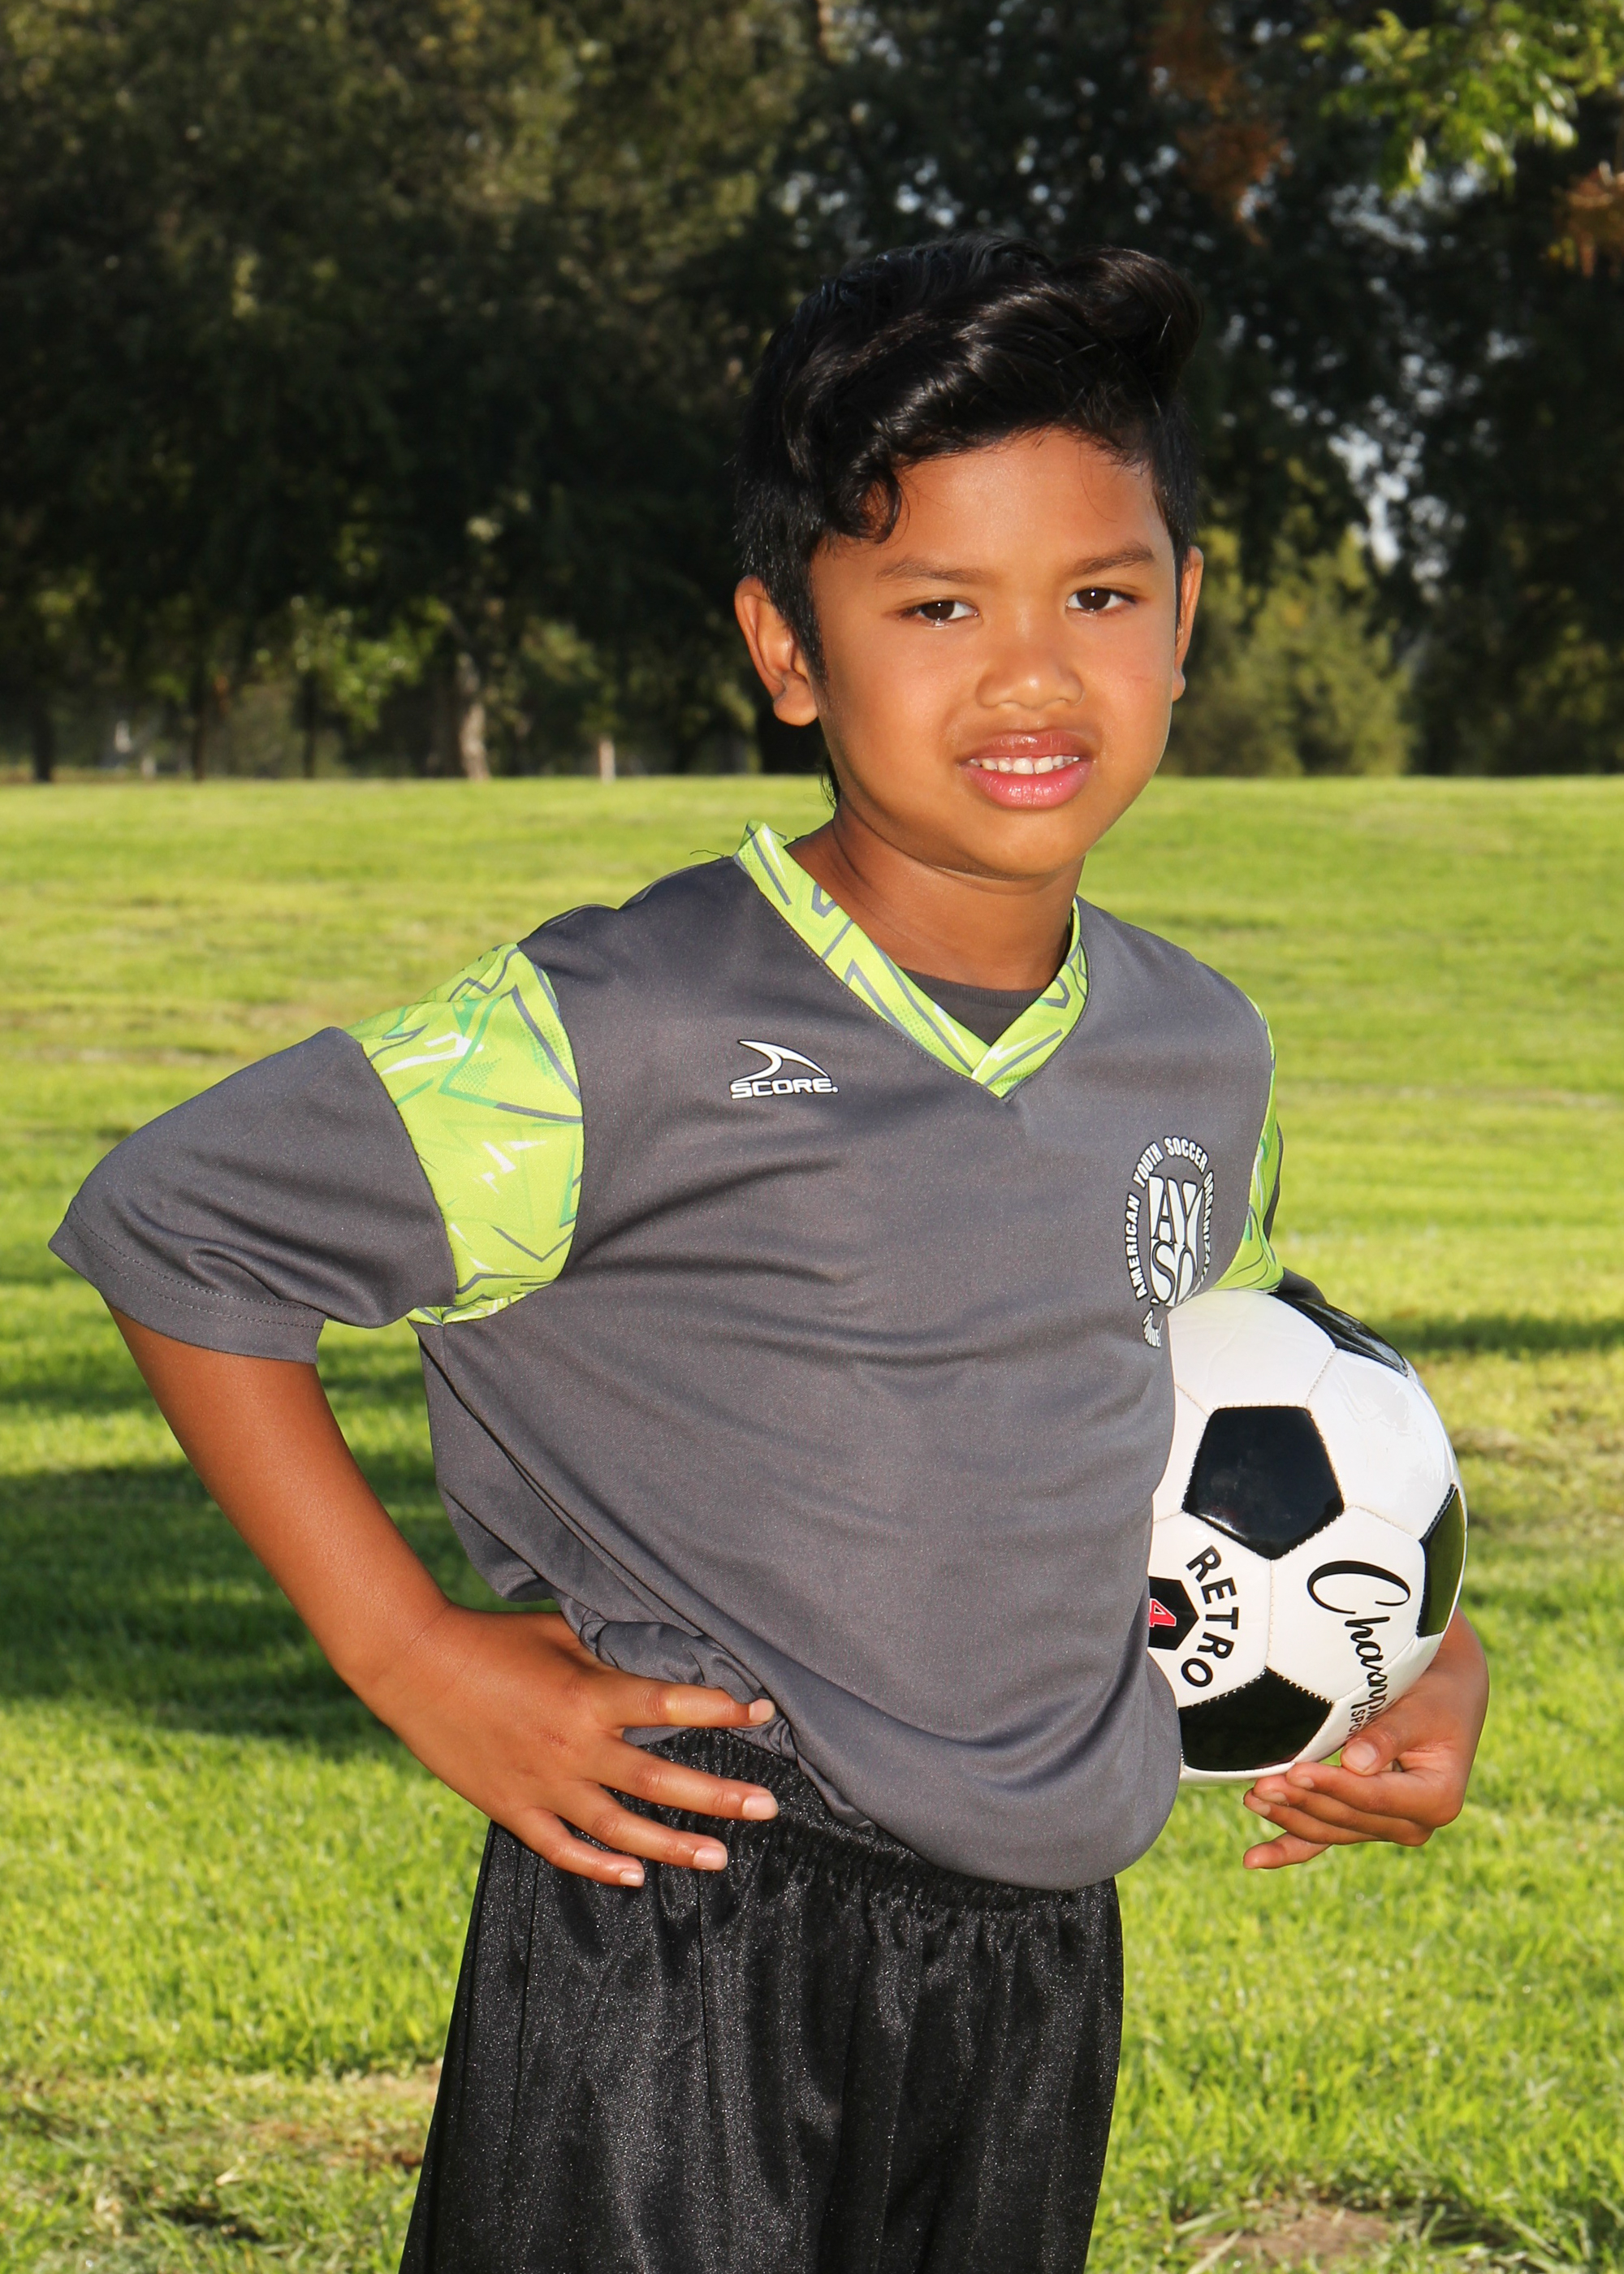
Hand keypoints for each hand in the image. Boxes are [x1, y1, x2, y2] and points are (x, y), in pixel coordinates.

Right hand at [366, 1605, 780, 1888]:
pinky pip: (562, 1849)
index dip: (724, 1708)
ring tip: (720, 1858)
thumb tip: (665, 1659)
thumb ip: (610, 1654)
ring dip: (673, 1846)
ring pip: (620, 1830)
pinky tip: (634, 1877)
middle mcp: (573, 1747)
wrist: (413, 1665)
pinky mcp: (512, 1808)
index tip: (764, 1711)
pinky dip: (599, 1868)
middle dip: (720, 1796)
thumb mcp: (559, 1632)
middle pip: (660, 1779)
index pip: (672, 1705)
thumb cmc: (491, 1637)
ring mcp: (542, 1785)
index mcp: (588, 1695)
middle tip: (767, 1806)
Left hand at [1240, 1609, 1487, 1869]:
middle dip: (1302, 1802)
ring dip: (1289, 1817)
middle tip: (1260, 1785)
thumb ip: (1389, 1736)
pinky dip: (1288, 1848)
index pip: (1373, 1798)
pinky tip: (1255, 1858)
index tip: (1296, 1771)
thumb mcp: (1421, 1710)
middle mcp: (1412, 1825)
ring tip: (1253, 1798)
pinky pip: (1321, 1840)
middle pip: (1345, 1817)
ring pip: (1328, 1830)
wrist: (1441, 1701)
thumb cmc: (1434, 1700)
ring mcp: (1384, 1829)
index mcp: (1437, 1800)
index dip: (1333, 1787)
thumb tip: (1354, 1764)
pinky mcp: (1360, 1824)